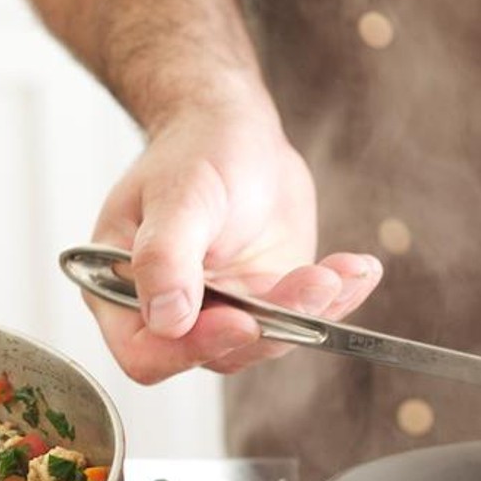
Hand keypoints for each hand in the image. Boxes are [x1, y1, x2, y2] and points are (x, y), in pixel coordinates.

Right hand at [88, 101, 381, 382]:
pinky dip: (334, 300)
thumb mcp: (178, 194)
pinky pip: (299, 320)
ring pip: (264, 341)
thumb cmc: (193, 149)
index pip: (145, 352)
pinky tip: (358, 272)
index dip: (190, 348)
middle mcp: (171, 311)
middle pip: (212, 354)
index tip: (239, 320)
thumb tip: (166, 317)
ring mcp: (221, 311)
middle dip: (267, 327)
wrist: (235, 127)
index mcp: (123, 292)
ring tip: (340, 273)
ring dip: (308, 313)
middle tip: (310, 287)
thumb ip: (163, 256)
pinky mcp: (265, 302)